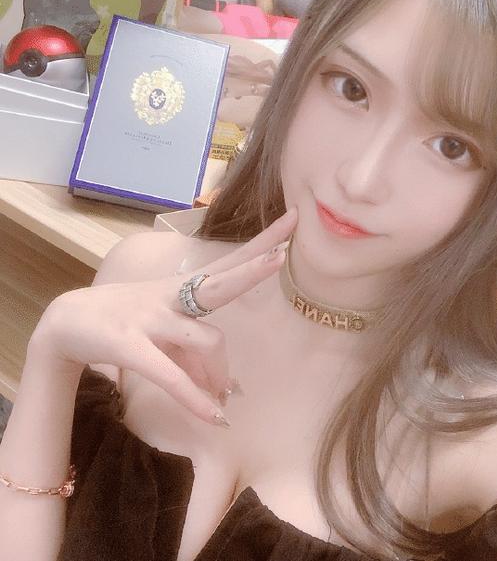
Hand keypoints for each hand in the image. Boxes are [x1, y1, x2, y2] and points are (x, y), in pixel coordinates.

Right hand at [30, 206, 297, 424]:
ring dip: (221, 375)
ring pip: (205, 338)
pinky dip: (194, 399)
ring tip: (225, 402)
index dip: (260, 244)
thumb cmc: (124, 325)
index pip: (229, 262)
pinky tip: (214, 417)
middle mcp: (172, 297)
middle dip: (253, 269)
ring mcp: (151, 318)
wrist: (64, 324)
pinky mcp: (129, 344)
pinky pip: (170, 375)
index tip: (292, 219)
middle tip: (283, 254)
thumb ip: (197, 362)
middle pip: (221, 282)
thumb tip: (230, 394)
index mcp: (183, 291)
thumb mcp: (165, 341)